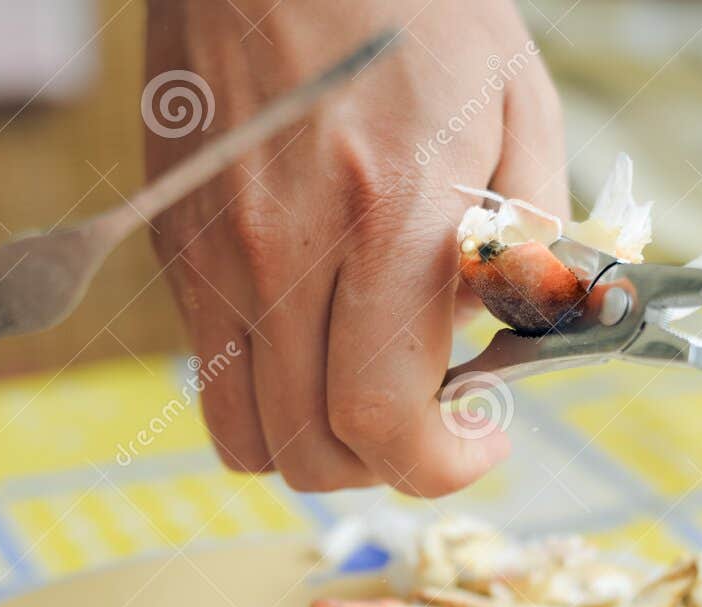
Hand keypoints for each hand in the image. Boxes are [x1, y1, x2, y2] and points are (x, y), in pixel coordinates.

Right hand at [145, 0, 565, 495]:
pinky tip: (315, 333)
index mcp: (385, 217)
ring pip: (245, 434)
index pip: (385, 421)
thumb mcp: (516, 104)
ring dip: (314, 441)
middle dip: (384, 464)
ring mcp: (213, 254)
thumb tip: (507, 338)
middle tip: (429, 412)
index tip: (478, 436)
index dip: (442, 466)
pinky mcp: (173, 245)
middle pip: (311, 452)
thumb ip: (528, 241)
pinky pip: (211, 373)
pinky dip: (266, 389)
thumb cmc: (414, 5)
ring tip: (363, 385)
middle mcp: (283, 251)